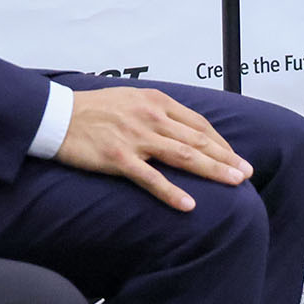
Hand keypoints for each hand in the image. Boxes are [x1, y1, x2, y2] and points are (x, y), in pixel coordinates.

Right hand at [56, 87, 250, 212]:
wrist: (56, 116)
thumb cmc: (93, 109)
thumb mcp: (132, 99)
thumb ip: (158, 111)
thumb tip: (182, 126)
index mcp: (157, 102)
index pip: (198, 124)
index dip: (220, 142)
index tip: (234, 155)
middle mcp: (152, 117)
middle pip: (198, 140)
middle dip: (226, 157)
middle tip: (247, 172)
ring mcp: (136, 138)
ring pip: (184, 156)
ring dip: (213, 170)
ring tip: (235, 182)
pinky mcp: (119, 158)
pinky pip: (151, 178)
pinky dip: (171, 192)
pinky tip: (189, 204)